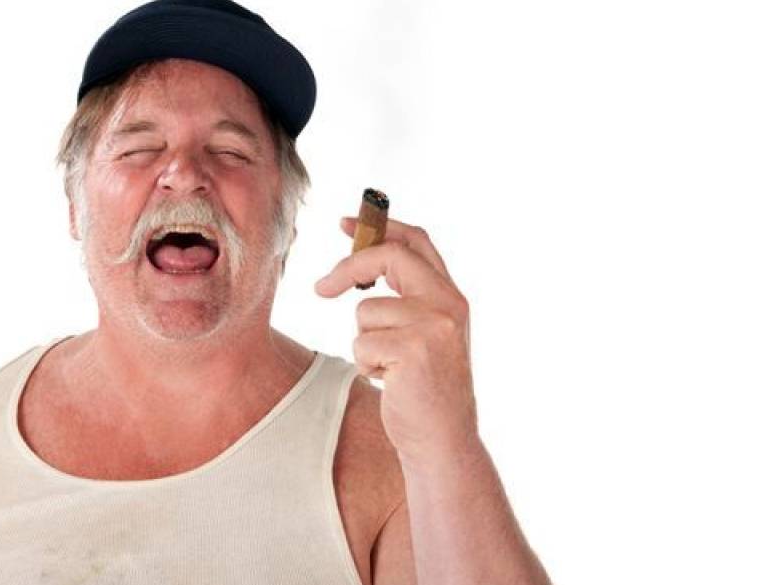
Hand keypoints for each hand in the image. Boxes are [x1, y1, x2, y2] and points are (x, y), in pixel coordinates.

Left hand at [315, 216, 478, 466]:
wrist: (442, 440)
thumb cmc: (425, 391)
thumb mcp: (425, 336)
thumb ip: (404, 300)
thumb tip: (357, 269)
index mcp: (452, 297)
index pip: (417, 242)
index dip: (379, 226)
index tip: (344, 224)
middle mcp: (448, 305)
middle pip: (389, 256)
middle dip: (347, 267)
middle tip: (321, 290)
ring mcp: (433, 326)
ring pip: (365, 311)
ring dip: (364, 342)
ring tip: (388, 368)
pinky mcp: (413, 350)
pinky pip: (361, 342)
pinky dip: (364, 364)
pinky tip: (389, 382)